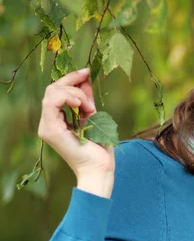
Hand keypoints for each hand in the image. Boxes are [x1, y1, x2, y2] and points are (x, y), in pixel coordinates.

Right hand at [37, 68, 114, 197]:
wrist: (99, 169)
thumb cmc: (99, 149)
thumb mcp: (94, 117)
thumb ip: (86, 100)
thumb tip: (85, 79)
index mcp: (57, 119)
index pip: (57, 91)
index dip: (71, 78)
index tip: (87, 71)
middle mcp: (48, 122)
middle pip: (52, 88)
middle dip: (72, 81)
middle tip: (89, 85)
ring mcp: (47, 126)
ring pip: (51, 93)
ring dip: (74, 93)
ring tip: (89, 106)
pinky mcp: (49, 130)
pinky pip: (51, 102)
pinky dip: (68, 97)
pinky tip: (83, 106)